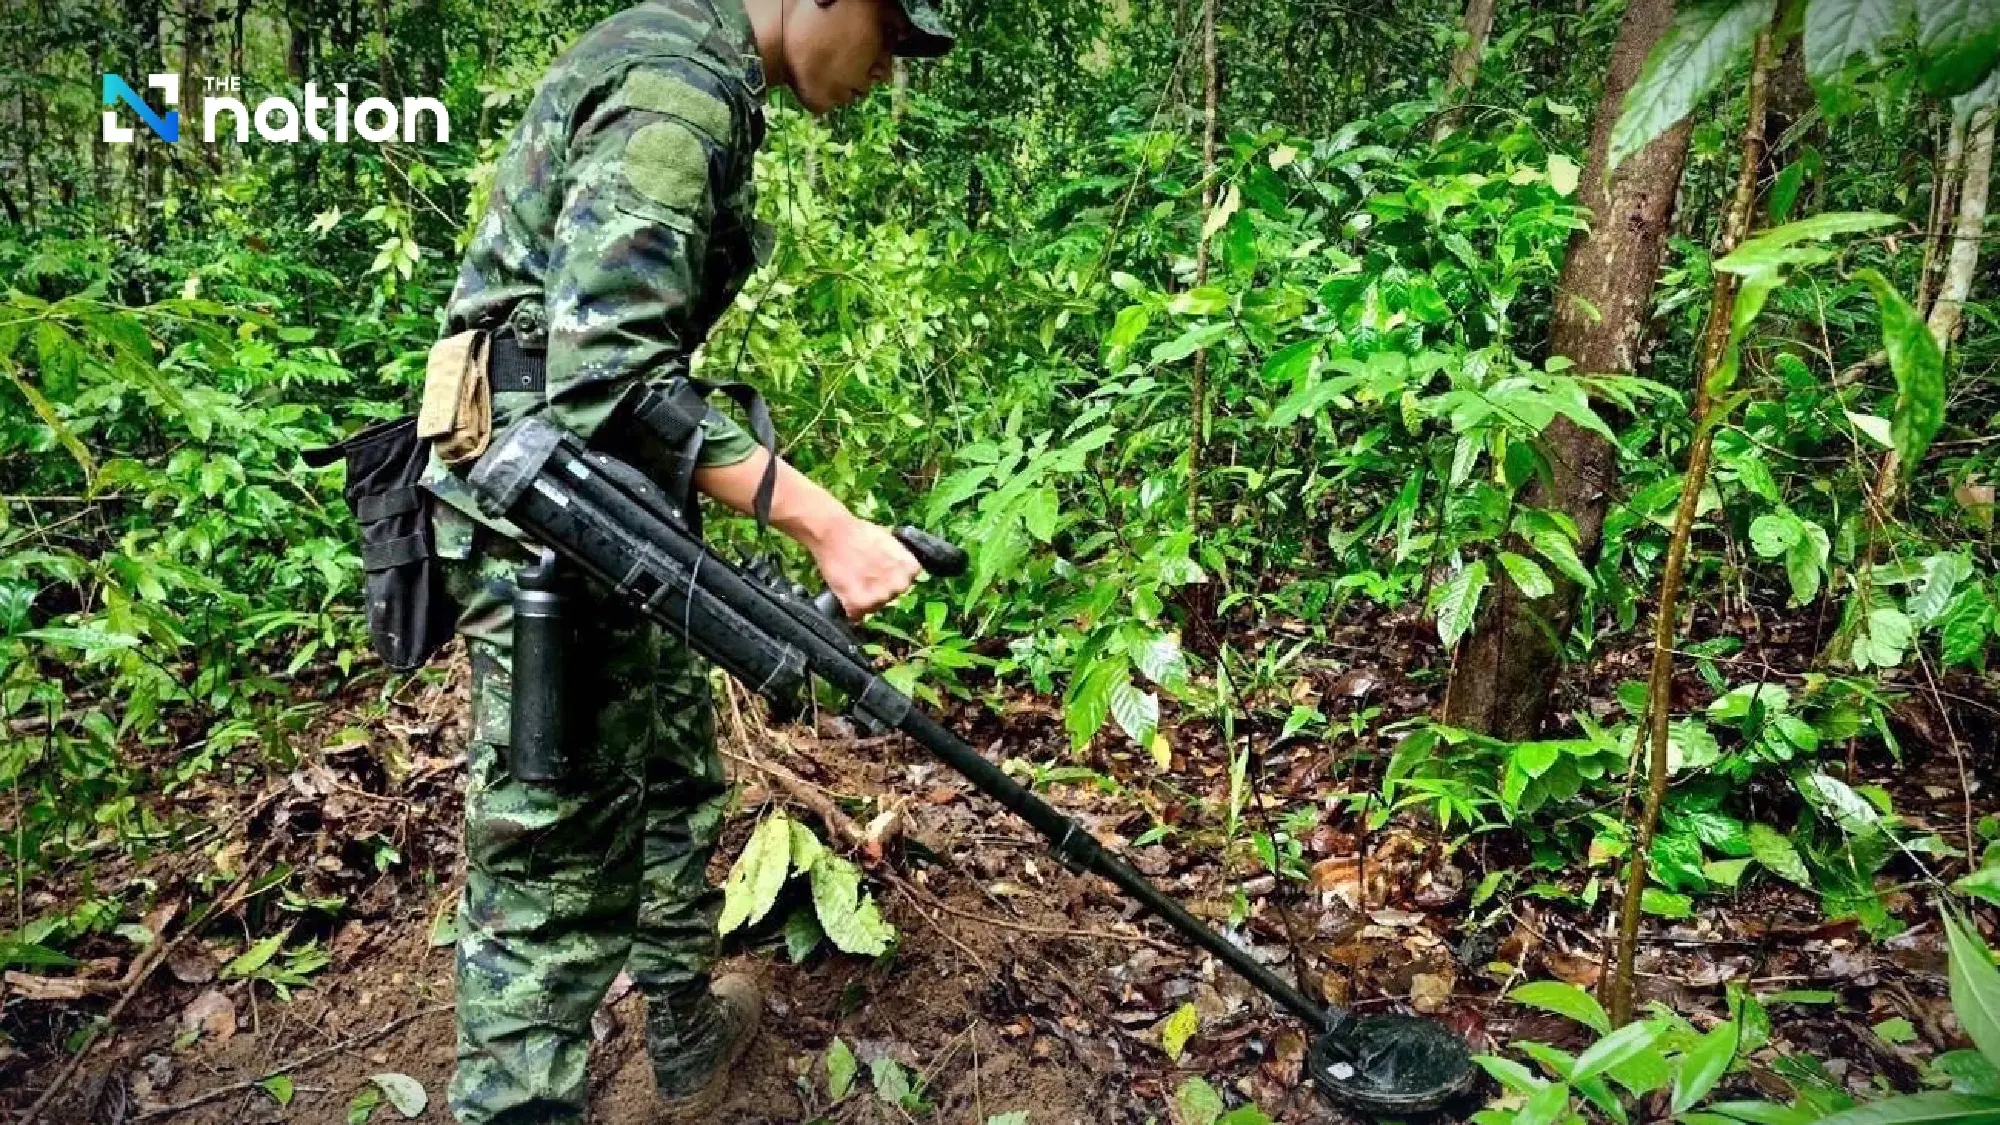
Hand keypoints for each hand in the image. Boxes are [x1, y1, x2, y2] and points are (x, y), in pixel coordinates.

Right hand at [806, 515, 921, 618]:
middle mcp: (899, 585)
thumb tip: (898, 570)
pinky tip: (845, 592)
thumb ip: (898, 560)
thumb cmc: (861, 533)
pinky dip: (850, 607)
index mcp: (911, 569)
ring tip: (853, 580)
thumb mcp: (890, 542)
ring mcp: (880, 597)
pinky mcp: (859, 605)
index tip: (880, 570)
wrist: (834, 533)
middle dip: (880, 588)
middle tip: (864, 575)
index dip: (891, 576)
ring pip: (875, 606)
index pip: (906, 581)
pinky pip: (856, 614)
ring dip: (865, 598)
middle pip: (892, 595)